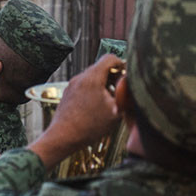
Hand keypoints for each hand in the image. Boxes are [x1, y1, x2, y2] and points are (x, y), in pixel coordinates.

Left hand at [28, 54, 124, 169]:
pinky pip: (83, 86)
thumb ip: (125, 94)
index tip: (127, 76)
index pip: (109, 58)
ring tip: (109, 101)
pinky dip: (93, 91)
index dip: (122, 64)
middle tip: (121, 91)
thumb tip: (131, 85)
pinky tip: (97, 106)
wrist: (63, 137)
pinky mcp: (68, 94)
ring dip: (103, 85)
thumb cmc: (89, 126)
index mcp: (92, 77)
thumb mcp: (116, 110)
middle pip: (100, 67)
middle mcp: (80, 78)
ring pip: (92, 78)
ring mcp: (72, 85)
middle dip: (113, 77)